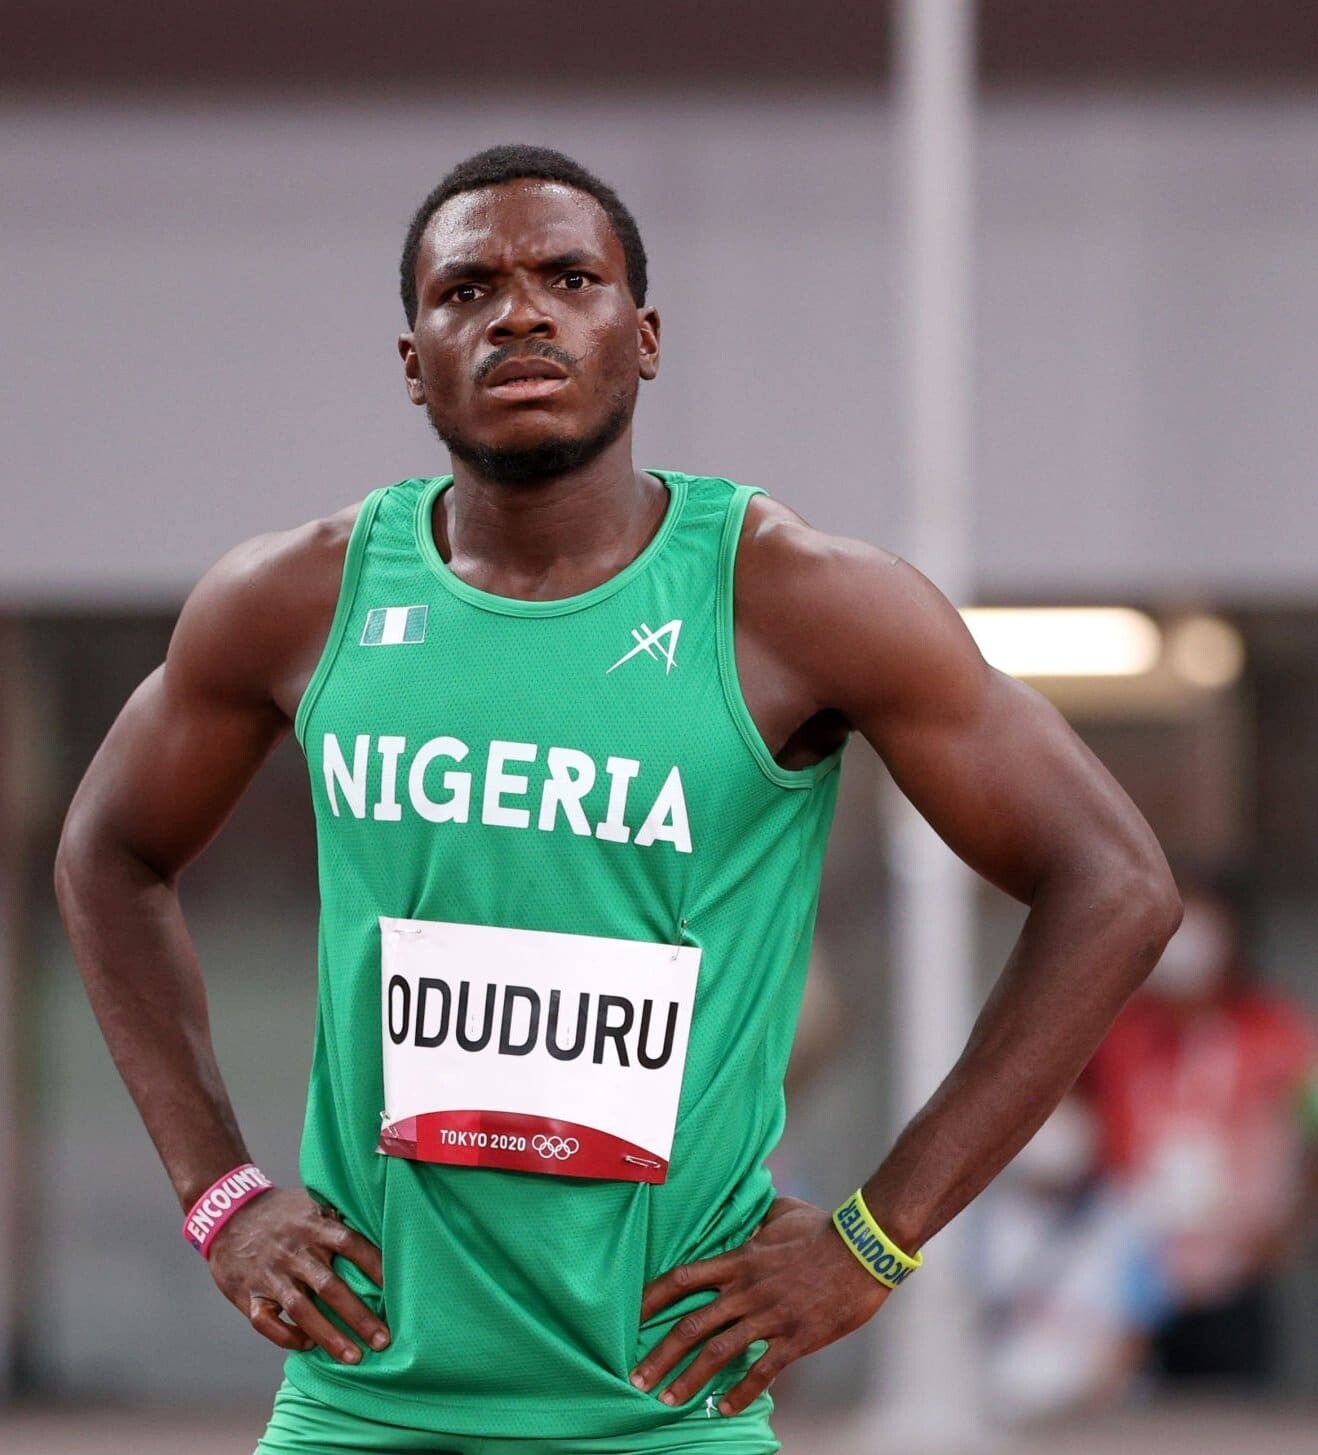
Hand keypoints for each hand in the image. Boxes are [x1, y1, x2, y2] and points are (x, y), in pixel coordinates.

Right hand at [207, 1186, 389, 1364]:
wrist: (229, 1213)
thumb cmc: (282, 1212)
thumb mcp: (311, 1203)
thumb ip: (340, 1218)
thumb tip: (383, 1230)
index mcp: (314, 1225)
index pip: (351, 1244)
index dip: (374, 1264)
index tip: (398, 1287)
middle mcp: (295, 1251)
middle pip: (330, 1286)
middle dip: (358, 1315)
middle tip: (383, 1340)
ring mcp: (271, 1274)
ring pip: (301, 1309)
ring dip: (328, 1336)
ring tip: (353, 1357)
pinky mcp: (249, 1293)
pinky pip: (266, 1322)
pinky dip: (287, 1336)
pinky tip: (307, 1346)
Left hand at [630, 1195, 889, 1415]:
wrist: (863, 1249)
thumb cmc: (823, 1228)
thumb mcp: (782, 1212)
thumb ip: (758, 1219)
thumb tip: (749, 1216)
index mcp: (740, 1259)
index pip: (684, 1278)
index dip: (654, 1298)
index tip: (633, 1317)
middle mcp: (747, 1289)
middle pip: (692, 1324)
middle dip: (660, 1354)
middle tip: (637, 1379)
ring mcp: (770, 1315)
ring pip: (719, 1352)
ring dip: (690, 1379)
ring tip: (669, 1400)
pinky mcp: (795, 1337)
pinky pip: (762, 1370)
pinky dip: (740, 1392)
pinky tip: (725, 1408)